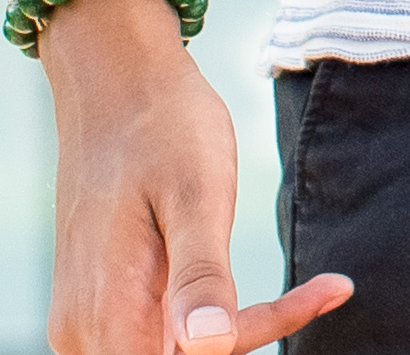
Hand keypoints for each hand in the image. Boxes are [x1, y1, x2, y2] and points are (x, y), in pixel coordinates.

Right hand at [41, 0, 350, 354]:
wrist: (115, 82)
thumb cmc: (161, 126)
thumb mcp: (196, 193)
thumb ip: (200, 275)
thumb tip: (208, 347)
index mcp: (106, 311)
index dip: (250, 339)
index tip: (325, 291)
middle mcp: (84, 329)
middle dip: (247, 336)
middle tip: (319, 291)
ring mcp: (86, 317)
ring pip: (174, 350)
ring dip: (235, 331)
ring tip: (310, 290)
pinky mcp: (100, 301)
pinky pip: (159, 330)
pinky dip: (213, 317)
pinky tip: (270, 294)